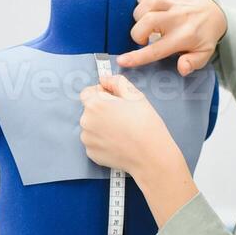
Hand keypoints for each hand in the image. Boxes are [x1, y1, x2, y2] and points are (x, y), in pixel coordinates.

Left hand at [79, 74, 197, 225]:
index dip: (100, 93)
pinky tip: (119, 142)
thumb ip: (116, 82)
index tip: (112, 99)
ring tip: (122, 131)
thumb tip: (104, 79)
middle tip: (122, 117)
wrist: (150, 154)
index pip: (87, 93)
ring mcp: (87, 140)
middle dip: (102, 111)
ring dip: (102, 126)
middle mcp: (86, 122)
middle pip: (90, 111)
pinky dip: (103, 142)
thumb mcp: (134, 94)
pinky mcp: (91, 154)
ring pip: (92, 127)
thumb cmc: (144, 123)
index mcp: (94, 104)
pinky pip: (95, 143)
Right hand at [116, 0, 227, 75]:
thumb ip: (192, 63)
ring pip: (148, 3)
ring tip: (144, 24)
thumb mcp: (204, 55)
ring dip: (139, 15)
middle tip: (143, 40)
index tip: (122, 60)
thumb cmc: (204, 37)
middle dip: (137, 32)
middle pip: (148, 20)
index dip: (137, 56)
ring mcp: (173, 4)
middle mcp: (177, 18)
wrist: (214, 13)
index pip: (157, 49)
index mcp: (183, 37)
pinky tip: (146, 9)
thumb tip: (182, 68)